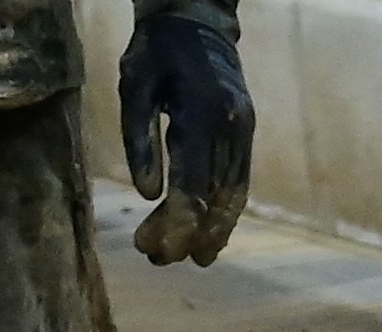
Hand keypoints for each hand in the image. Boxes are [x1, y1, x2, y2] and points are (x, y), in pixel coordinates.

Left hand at [119, 1, 254, 264]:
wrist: (197, 21)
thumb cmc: (156, 51)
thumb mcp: (135, 85)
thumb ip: (139, 139)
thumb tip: (147, 194)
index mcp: (202, 115)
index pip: (193, 185)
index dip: (173, 224)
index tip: (150, 247)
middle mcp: (231, 128)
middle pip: (212, 198)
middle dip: (185, 234)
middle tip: (156, 258)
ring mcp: (244, 133)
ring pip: (232, 198)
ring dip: (209, 233)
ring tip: (185, 258)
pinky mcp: (246, 137)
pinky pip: (239, 186)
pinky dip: (224, 215)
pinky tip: (206, 236)